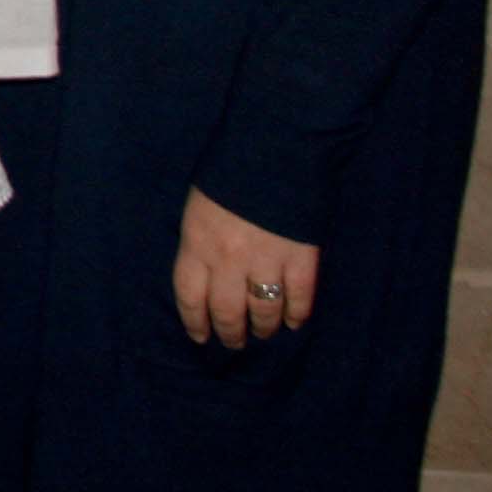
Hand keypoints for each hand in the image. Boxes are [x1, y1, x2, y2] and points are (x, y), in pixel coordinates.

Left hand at [175, 185, 317, 346]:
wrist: (275, 148)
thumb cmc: (229, 173)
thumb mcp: (198, 207)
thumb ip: (200, 242)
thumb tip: (205, 273)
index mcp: (197, 244)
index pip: (190, 297)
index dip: (195, 322)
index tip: (201, 337)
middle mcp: (229, 260)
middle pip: (227, 311)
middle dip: (230, 333)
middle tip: (235, 343)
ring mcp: (267, 261)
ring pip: (264, 311)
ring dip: (263, 328)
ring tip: (263, 334)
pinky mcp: (301, 259)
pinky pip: (299, 298)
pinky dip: (297, 315)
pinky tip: (294, 323)